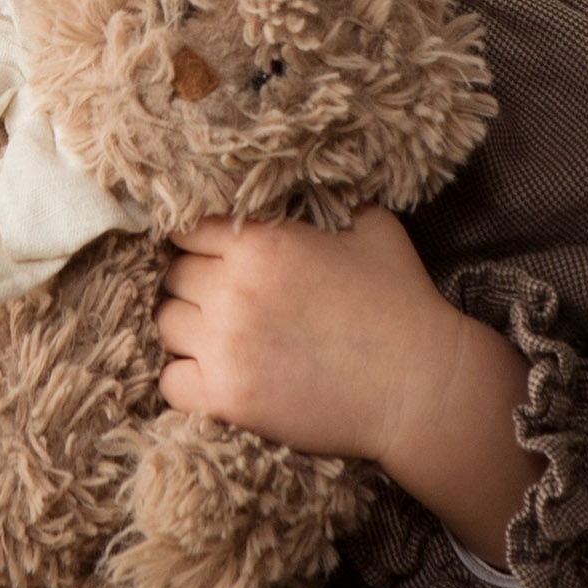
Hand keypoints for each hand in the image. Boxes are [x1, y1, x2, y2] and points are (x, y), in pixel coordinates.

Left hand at [154, 208, 542, 565]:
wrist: (422, 387)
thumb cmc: (401, 306)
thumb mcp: (371, 229)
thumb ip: (324, 206)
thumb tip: (303, 190)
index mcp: (263, 243)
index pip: (188, 228)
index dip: (197, 241)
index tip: (210, 255)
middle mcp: (234, 290)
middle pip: (173, 276)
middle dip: (192, 284)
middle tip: (220, 299)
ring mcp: (226, 346)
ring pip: (166, 325)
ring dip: (186, 329)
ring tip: (219, 336)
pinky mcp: (227, 398)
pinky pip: (170, 382)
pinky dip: (185, 379)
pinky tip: (215, 375)